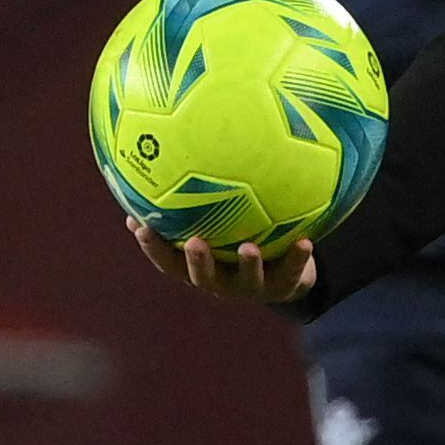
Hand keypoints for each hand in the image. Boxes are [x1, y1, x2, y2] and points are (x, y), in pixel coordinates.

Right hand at [129, 217, 316, 304]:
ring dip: (248, 264)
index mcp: (200, 267)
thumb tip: (166, 156)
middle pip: (202, 277)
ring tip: (249, 248)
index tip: (139, 225)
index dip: (153, 247)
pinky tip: (305, 241)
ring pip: (247, 279)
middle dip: (197, 262)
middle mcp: (220, 281)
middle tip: (195, 243)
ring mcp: (251, 287)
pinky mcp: (283, 286)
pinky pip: (291, 271)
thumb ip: (196, 199)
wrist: (285, 276)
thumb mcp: (218, 221)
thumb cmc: (241, 237)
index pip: (168, 260)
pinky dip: (297, 258)